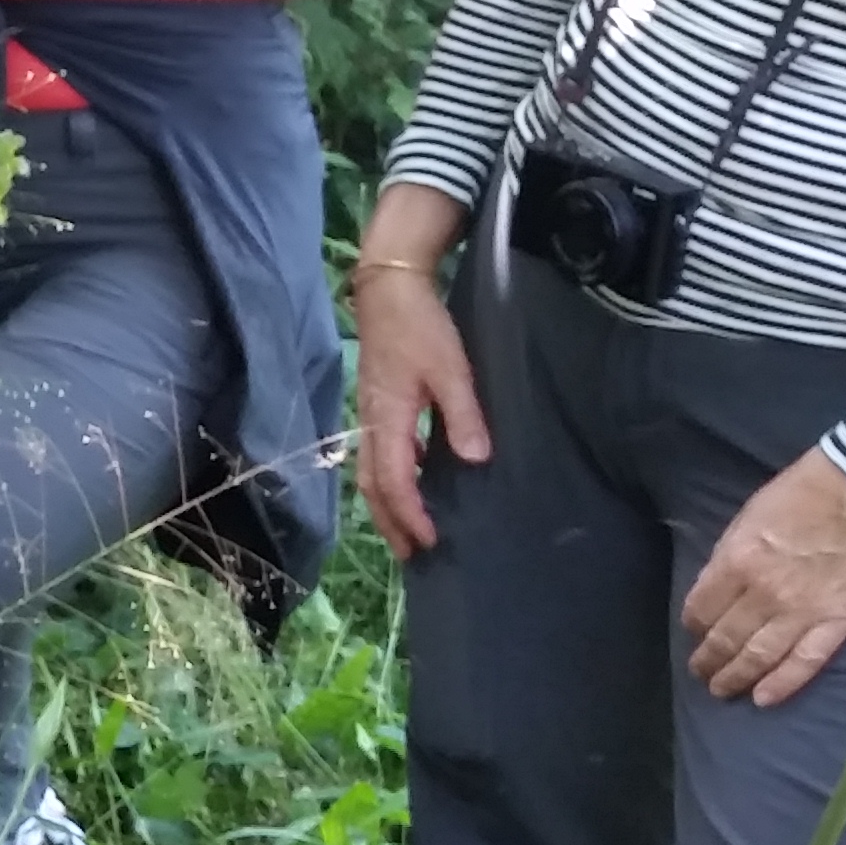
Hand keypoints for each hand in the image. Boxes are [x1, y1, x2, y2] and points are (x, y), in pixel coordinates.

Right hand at [349, 186, 481, 551]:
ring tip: (405, 529)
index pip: (393, 481)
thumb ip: (463, 414)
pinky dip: (388, 481)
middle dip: (390, 523)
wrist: (388, 290)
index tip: (431, 540)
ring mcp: (370, 415)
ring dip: (386, 506)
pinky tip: (408, 482)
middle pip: (371, 486)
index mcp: (388, 419)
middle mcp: (371, 424)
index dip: (410, 514)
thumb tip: (476, 459)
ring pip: (369, 473)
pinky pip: (376, 456)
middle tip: (412, 554)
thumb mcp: (450, 368)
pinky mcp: (376, 405)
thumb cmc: (420, 327)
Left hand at [684, 452, 845, 706]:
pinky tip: (763, 699)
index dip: (693, 625)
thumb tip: (716, 587)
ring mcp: (802, 611)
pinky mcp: (840, 621)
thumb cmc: (806, 491)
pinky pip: (805, 661)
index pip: (701, 609)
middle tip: (700, 671)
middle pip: (724, 638)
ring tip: (721, 689)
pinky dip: (782, 684)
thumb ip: (729, 556)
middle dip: (707, 659)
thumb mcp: (748, 516)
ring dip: (734, 676)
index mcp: (735, 562)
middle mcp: (763, 594)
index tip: (693, 631)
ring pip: (758, 656)